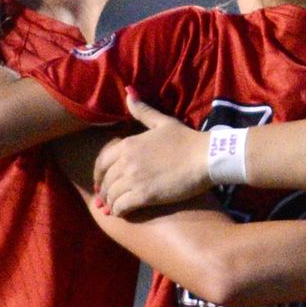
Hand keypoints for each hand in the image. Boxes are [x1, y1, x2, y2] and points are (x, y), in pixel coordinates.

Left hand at [97, 98, 210, 217]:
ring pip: (111, 195)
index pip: (101, 162)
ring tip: (116, 208)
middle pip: (105, 181)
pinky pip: (121, 207)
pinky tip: (123, 213)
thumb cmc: (187, 140)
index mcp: (128, 144)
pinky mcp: (145, 195)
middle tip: (108, 199)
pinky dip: (119, 212)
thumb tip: (129, 93)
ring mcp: (134, 179)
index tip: (101, 182)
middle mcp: (126, 161)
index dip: (98, 175)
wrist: (207, 157)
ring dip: (111, 203)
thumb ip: (143, 111)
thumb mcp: (163, 122)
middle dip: (104, 192)